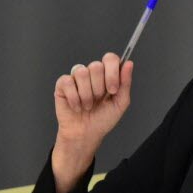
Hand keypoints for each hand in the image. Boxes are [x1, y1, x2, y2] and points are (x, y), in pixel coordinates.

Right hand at [51, 52, 133, 192]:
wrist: (86, 134)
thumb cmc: (102, 120)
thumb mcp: (120, 103)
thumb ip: (125, 83)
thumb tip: (129, 64)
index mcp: (107, 76)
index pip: (110, 58)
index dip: (112, 72)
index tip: (113, 89)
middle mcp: (92, 74)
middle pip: (96, 66)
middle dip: (99, 87)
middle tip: (99, 100)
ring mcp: (77, 78)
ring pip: (82, 73)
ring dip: (87, 95)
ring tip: (88, 105)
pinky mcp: (63, 85)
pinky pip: (68, 82)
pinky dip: (74, 98)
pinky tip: (76, 106)